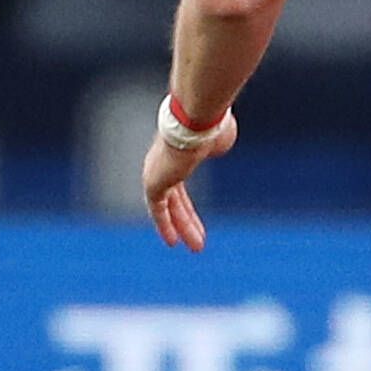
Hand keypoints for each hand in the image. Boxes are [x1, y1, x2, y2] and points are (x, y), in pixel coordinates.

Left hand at [141, 102, 237, 251]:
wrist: (195, 122)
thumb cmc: (209, 125)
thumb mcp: (218, 137)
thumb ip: (214, 145)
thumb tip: (216, 147)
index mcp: (177, 151)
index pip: (179, 184)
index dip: (187, 204)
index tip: (196, 220)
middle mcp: (162, 162)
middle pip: (175, 198)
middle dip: (187, 220)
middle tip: (199, 241)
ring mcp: (156, 172)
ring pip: (168, 206)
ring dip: (183, 227)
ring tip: (196, 247)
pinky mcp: (152, 182)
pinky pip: (158, 209)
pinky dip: (165, 225)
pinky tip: (173, 242)